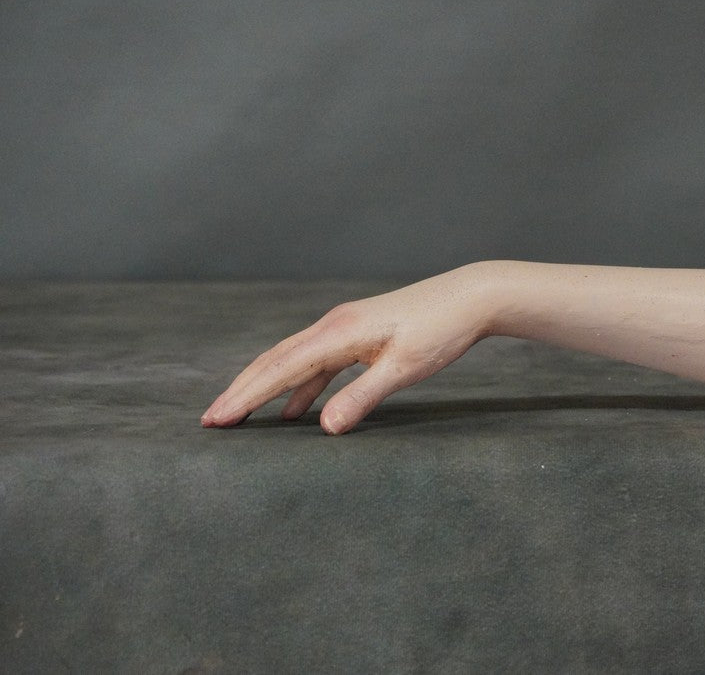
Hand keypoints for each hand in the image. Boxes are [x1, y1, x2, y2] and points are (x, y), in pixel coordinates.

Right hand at [201, 265, 491, 433]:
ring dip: (266, 388)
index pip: (281, 368)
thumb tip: (324, 428)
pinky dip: (300, 386)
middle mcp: (334, 326)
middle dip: (243, 391)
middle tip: (212, 421)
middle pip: (276, 360)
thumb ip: (363, 398)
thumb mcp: (404, 368)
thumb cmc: (441, 331)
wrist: (470, 297)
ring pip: (293, 360)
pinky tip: (295, 411)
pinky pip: (317, 363)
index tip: (218, 418)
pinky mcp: (358, 334)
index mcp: (340, 333)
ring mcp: (345, 328)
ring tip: (241, 417)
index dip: (247, 396)